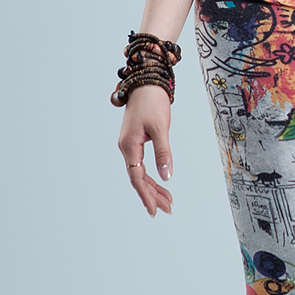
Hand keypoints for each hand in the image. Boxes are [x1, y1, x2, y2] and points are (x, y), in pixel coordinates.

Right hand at [118, 85, 173, 216]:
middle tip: (167, 209)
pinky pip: (142, 165)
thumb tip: (167, 175)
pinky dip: (153, 175)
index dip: (146, 195)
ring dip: (154, 187)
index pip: (137, 177)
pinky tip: (161, 183)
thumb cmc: (152, 102)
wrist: (146, 84)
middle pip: (139, 179)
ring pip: (141, 173)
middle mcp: (127, 148)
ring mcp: (130, 146)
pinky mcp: (136, 142)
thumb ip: (164, 152)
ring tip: (168, 202)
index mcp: (129, 146)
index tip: (154, 210)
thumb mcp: (160, 128)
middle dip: (153, 195)